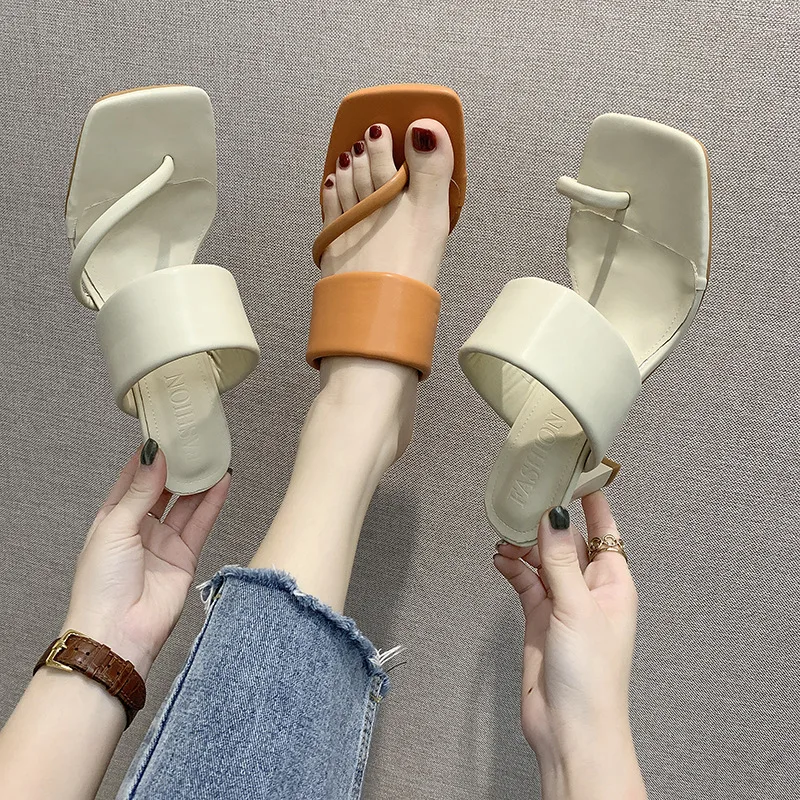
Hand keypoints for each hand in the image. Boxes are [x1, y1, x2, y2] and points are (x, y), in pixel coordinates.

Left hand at [63, 440, 229, 678]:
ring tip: (212, 456)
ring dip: (198, 482)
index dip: (148, 458)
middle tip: (193, 442)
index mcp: (112, 519)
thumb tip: (155, 456)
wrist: (119, 631)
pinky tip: (221, 481)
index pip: (132, 480)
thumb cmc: (102, 584)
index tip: (164, 433)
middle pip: (162, 489)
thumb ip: (140, 491)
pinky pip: (201, 523)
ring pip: (185, 504)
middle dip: (177, 467)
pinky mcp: (185, 556)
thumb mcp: (115, 527)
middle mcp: (139, 529)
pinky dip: (212, 502)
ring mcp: (163, 542)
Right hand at [493, 492, 645, 798]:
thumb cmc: (591, 677)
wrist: (570, 730)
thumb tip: (553, 516)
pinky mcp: (539, 618)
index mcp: (614, 583)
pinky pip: (524, 581)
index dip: (590, 500)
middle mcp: (589, 589)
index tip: (572, 470)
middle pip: (567, 541)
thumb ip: (560, 561)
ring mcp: (563, 603)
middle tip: (521, 499)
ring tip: (503, 534)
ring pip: (541, 559)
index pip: (603, 529)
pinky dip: (512, 568)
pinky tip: (499, 559)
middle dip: (546, 522)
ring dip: (523, 546)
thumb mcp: (576, 609)